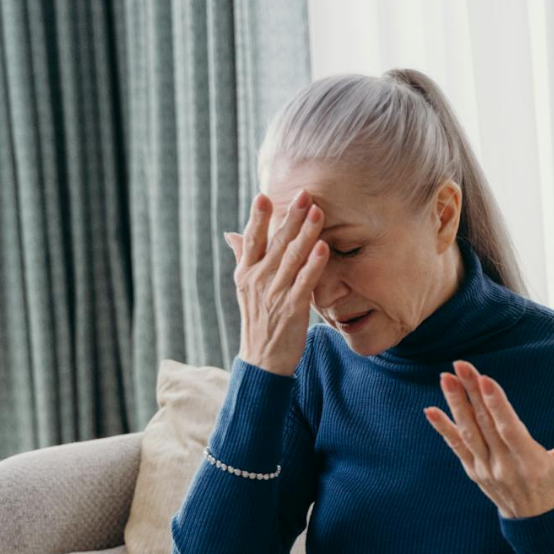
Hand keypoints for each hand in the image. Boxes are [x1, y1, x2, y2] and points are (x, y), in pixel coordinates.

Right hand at [226, 191, 327, 376]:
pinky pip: (304, 282)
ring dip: (306, 233)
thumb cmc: (258, 320)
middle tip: (304, 194)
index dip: (258, 218)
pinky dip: (314, 264)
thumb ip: (242, 258)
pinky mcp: (292, 309)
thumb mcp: (245, 288)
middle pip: (276, 243)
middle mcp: (258, 280)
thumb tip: (231, 234)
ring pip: (292, 258)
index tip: (263, 196)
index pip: (252, 240)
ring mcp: (275, 294)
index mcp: (246, 273)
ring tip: (317, 212)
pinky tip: (323, 248)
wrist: (262, 359)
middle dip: (290, 217)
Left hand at [424, 360, 553, 519]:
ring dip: (456, 404)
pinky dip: (443, 429)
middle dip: (472, 392)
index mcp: (529, 461)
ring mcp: (486, 469)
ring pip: (468, 433)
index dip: (497, 404)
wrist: (535, 523)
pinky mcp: (474, 471)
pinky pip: (456, 447)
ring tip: (446, 378)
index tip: (484, 379)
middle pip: (485, 424)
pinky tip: (430, 410)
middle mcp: (504, 466)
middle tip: (461, 364)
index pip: (509, 429)